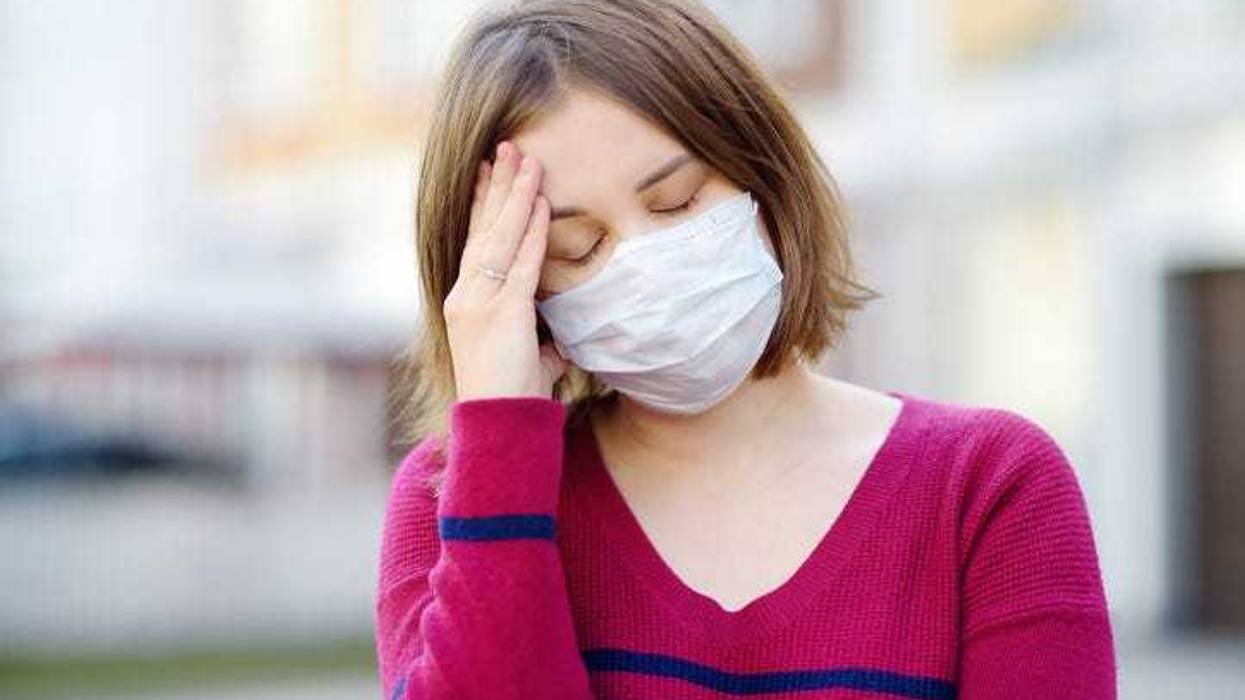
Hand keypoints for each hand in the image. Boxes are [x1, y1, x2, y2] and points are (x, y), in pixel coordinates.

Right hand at [444, 141, 568, 400]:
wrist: (497, 426)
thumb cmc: (511, 399)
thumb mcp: (526, 361)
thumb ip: (538, 344)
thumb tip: (557, 346)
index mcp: (465, 301)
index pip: (475, 241)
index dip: (483, 204)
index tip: (488, 170)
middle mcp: (464, 295)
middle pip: (482, 228)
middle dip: (496, 185)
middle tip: (507, 147)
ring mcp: (478, 302)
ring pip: (498, 237)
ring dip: (515, 196)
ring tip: (527, 159)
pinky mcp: (500, 312)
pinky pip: (519, 263)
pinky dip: (531, 232)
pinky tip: (541, 204)